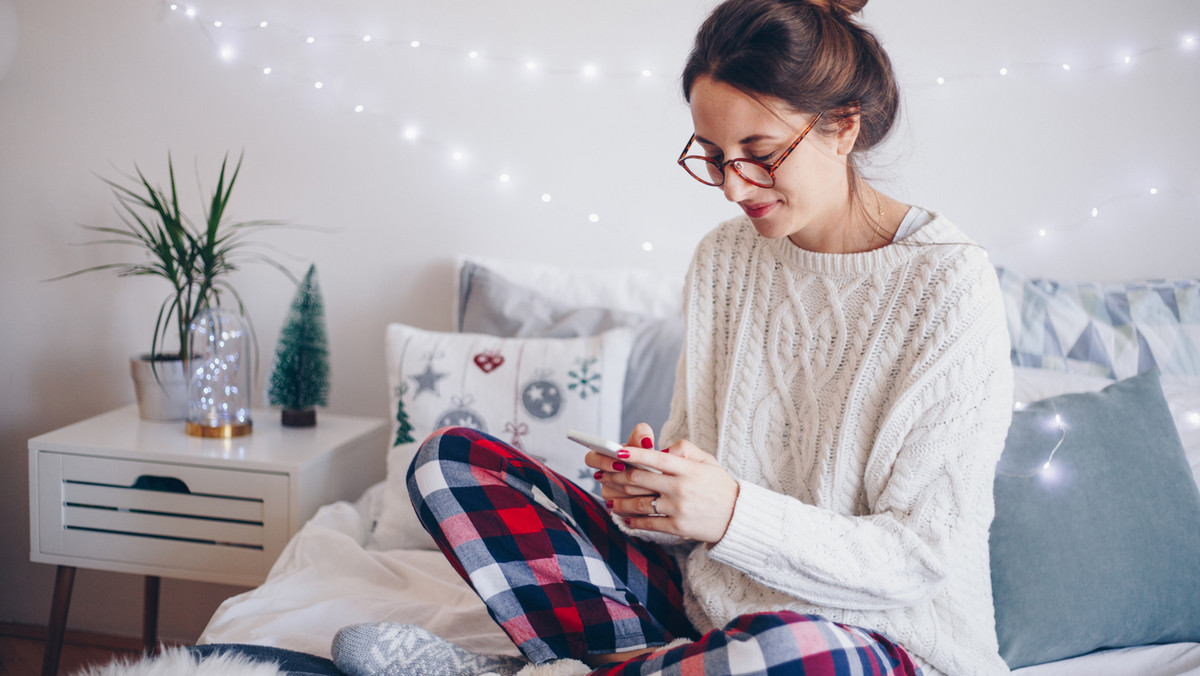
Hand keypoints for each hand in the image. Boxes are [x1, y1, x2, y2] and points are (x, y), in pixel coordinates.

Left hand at [588, 426, 739, 543]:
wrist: (737, 517)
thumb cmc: (718, 485)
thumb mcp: (707, 460)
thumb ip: (684, 449)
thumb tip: (659, 449)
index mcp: (687, 468)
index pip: (655, 457)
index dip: (633, 454)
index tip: (615, 450)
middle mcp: (680, 487)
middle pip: (639, 479)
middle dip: (616, 475)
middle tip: (601, 473)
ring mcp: (678, 508)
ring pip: (639, 503)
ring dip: (619, 501)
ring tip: (609, 498)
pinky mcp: (677, 527)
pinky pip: (648, 523)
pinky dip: (633, 520)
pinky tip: (624, 517)